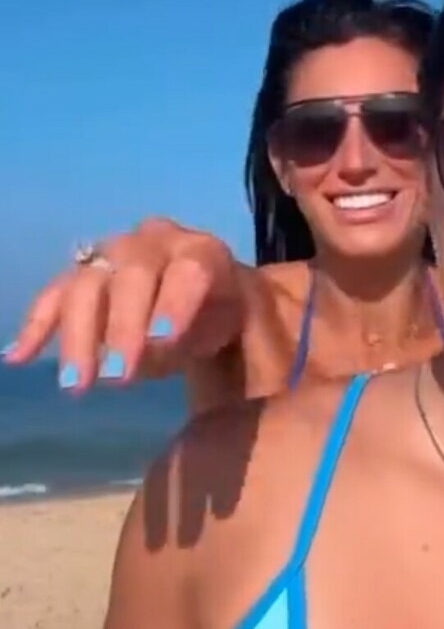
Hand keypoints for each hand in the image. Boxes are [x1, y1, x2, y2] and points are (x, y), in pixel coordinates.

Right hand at [3, 218, 240, 390]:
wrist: (210, 296)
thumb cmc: (226, 318)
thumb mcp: (236, 331)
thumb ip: (205, 339)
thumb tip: (158, 351)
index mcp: (201, 251)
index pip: (189, 269)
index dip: (173, 303)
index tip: (162, 343)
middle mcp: (153, 242)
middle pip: (129, 274)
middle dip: (121, 327)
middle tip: (116, 378)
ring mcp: (113, 254)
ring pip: (86, 284)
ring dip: (77, 336)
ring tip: (75, 385)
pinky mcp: (83, 274)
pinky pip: (55, 294)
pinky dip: (37, 325)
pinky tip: (19, 358)